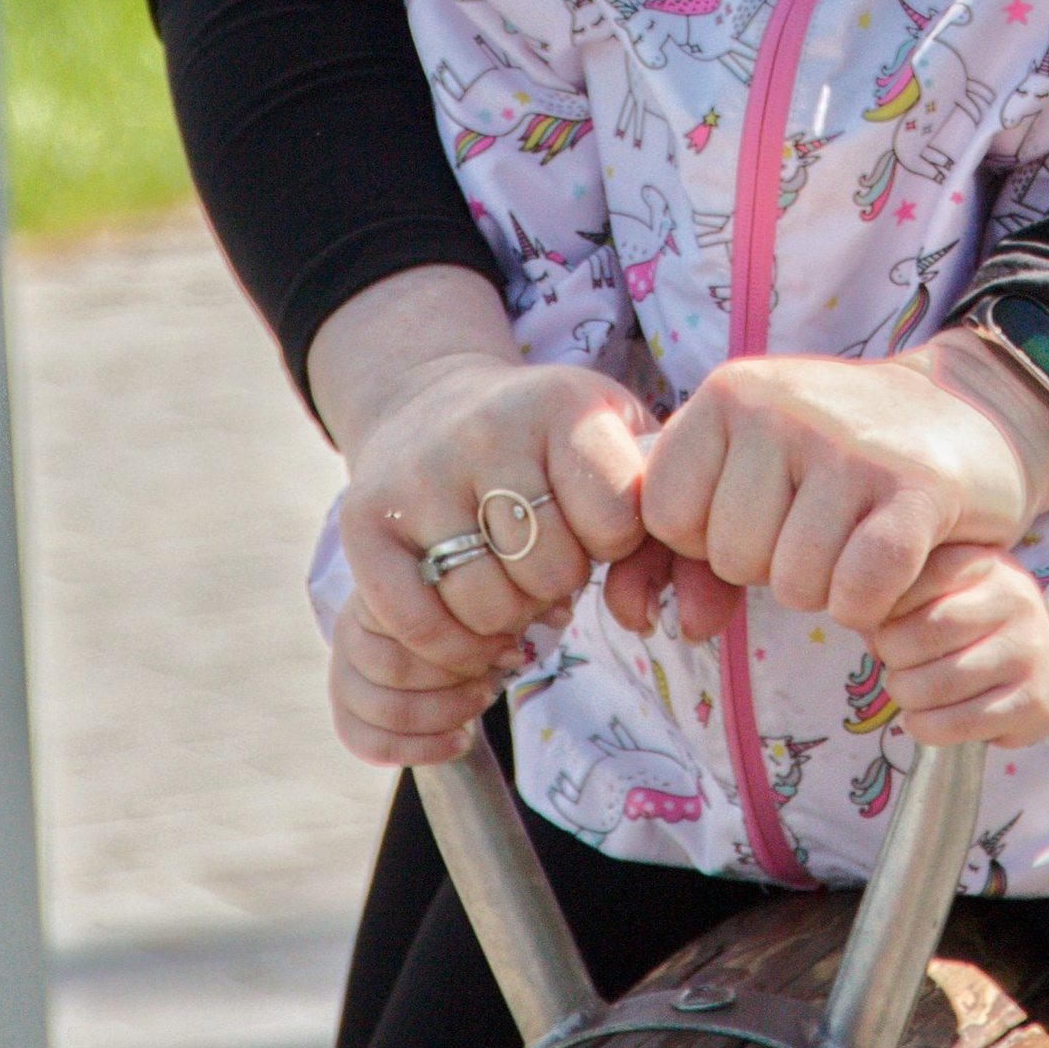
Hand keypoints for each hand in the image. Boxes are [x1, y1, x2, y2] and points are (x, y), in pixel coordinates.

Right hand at [309, 268, 651, 674]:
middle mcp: (487, 429)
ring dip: (505, 618)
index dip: (614, 543)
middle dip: (557, 584)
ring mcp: (419, 474)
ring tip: (507, 582)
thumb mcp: (615, 441)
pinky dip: (447, 643)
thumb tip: (684, 609)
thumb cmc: (548, 444)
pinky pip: (415, 623)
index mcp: (562, 403)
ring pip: (485, 607)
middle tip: (544, 561)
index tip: (598, 526)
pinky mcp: (364, 521)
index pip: (615, 518)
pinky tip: (464, 619)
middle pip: (548, 572)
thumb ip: (666, 508)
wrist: (431, 405)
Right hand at [327, 591, 521, 769]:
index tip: (507, 645)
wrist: (416, 635)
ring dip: (443, 712)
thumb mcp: (478, 594)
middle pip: (396, 665)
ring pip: (386, 707)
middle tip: (493, 678)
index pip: (411, 617)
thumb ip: (510, 599)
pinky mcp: (345, 713)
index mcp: (380, 585)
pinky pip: (370, 743)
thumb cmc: (454, 608)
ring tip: (481, 702)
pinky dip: (421, 749)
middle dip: (454, 678)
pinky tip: (461, 740)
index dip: (466, 639)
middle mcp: (350, 626)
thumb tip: (558, 615)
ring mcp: (342, 672)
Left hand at [639, 340, 1048, 636]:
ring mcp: (851, 444)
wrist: (969, 410)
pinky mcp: (917, 487)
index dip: (707, 539)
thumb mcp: (756, 469)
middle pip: (731, 557)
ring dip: (828, 587)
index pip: (664, 515)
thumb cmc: (841, 456)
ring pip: (795, 585)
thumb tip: (664, 623)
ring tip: (857, 536)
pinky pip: (860, 590)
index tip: (760, 513)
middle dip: (773, 564)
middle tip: (820, 522)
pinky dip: (871, 603)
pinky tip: (892, 566)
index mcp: (729, 391)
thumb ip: (690, 543)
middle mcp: (782, 406)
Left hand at [870, 544, 1048, 748]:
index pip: (912, 578)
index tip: (880, 628)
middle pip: (923, 633)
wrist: (1045, 663)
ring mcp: (1026, 651)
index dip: (881, 612)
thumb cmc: (973, 622)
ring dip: (906, 696)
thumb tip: (865, 629)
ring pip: (939, 684)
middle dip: (891, 658)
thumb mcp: (944, 590)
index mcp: (982, 561)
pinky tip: (920, 720)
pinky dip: (925, 727)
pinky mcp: (1032, 702)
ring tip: (906, 692)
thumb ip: (901, 595)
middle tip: (893, 665)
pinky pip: (960, 723)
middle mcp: (1012, 599)